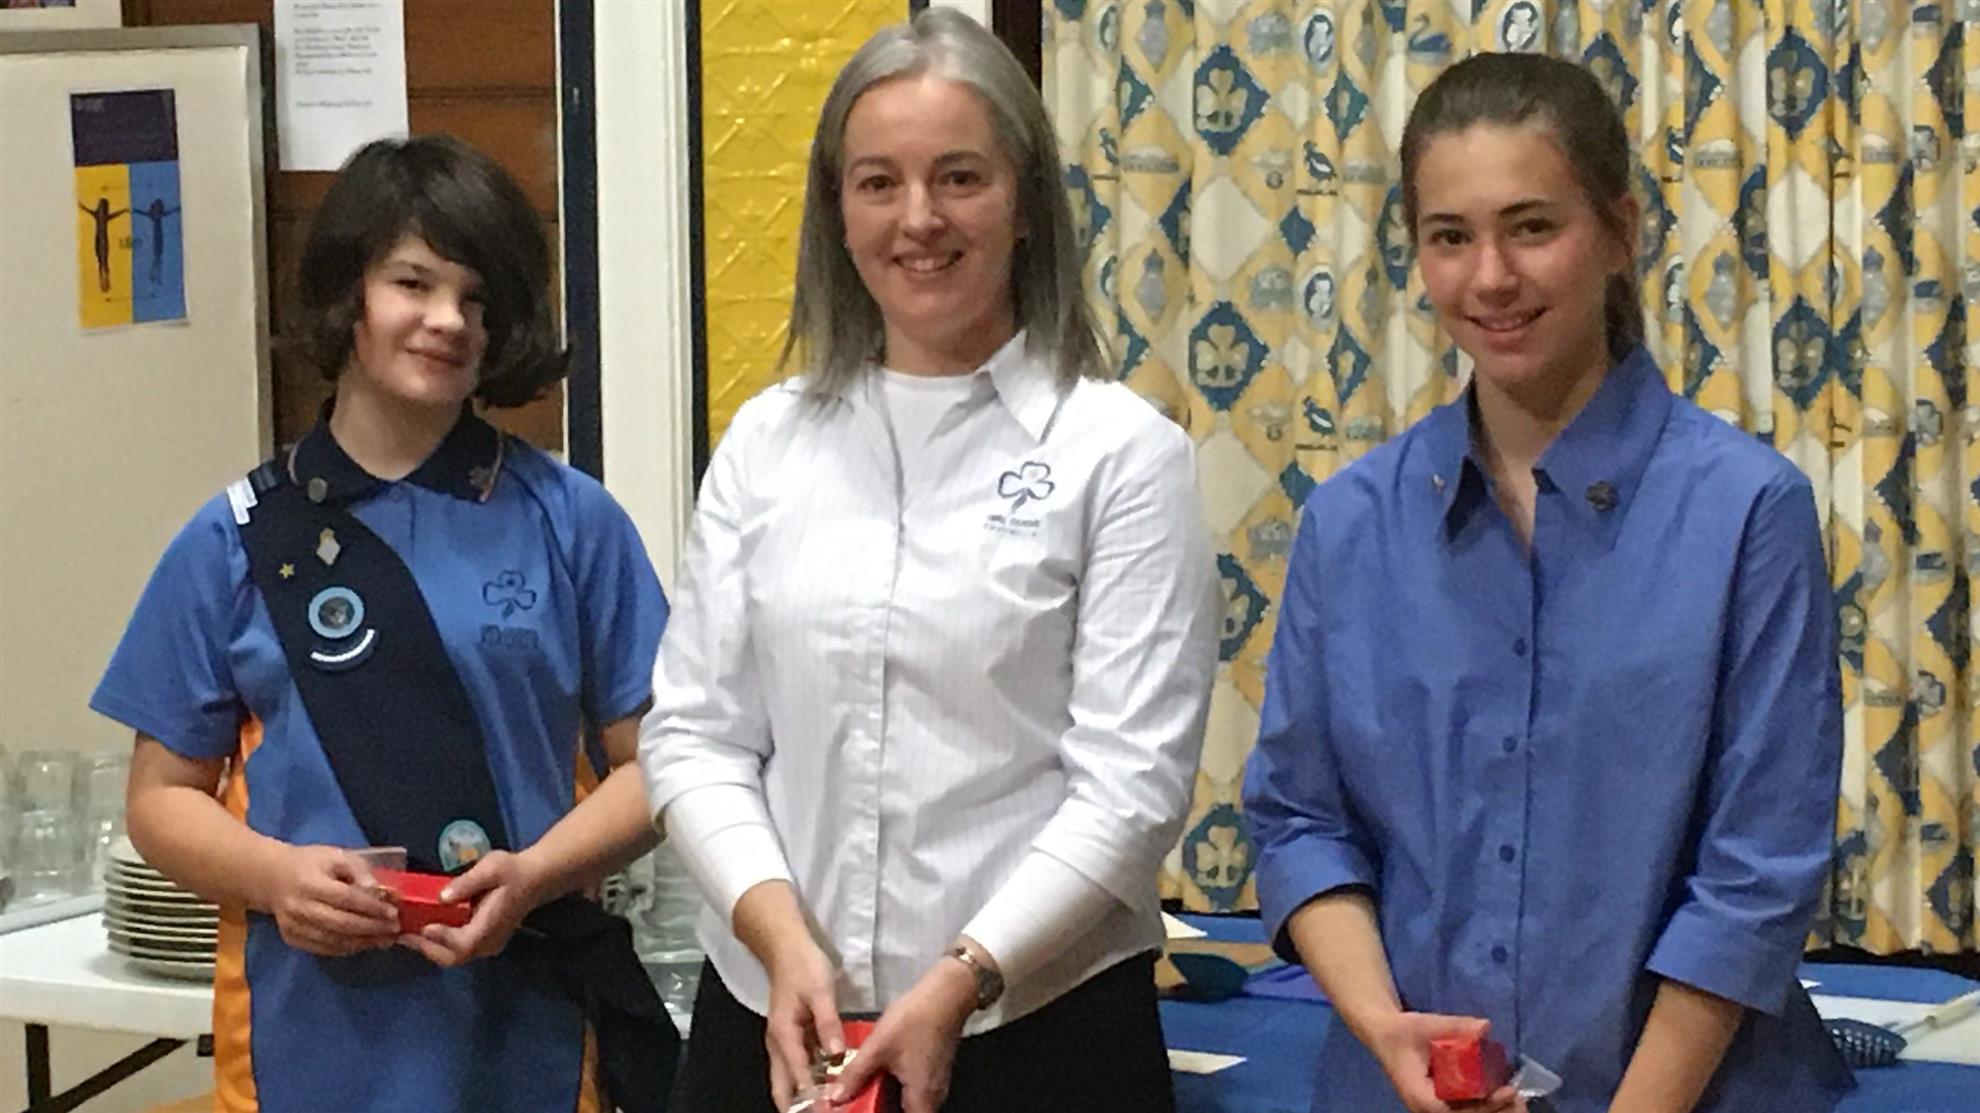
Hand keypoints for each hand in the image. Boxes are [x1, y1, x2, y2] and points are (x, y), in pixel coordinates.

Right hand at [261, 845, 399, 956]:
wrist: (271, 877)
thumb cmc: (310, 863)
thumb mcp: (335, 856)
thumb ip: (359, 870)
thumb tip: (379, 891)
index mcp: (310, 882)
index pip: (346, 898)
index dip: (371, 907)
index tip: (393, 912)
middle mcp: (299, 907)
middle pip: (340, 923)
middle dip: (371, 928)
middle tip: (394, 929)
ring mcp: (293, 926)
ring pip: (333, 940)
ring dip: (363, 942)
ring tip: (385, 940)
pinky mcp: (291, 938)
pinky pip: (323, 949)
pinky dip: (347, 948)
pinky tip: (365, 943)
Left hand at [397, 849, 545, 966]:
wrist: (535, 878)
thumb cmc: (513, 871)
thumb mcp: (492, 868)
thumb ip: (467, 883)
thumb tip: (443, 896)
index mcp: (490, 926)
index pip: (463, 943)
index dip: (440, 939)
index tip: (421, 926)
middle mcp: (488, 942)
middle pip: (453, 957)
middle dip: (426, 948)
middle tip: (402, 934)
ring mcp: (486, 945)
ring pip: (454, 957)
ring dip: (429, 948)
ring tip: (406, 933)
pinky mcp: (483, 941)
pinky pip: (458, 950)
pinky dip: (438, 944)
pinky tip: (424, 930)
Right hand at [763, 937, 845, 1110]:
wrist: (786, 948)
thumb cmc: (803, 967)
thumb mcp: (820, 991)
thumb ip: (828, 1023)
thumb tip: (836, 1053)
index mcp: (783, 1035)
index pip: (798, 1076)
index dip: (811, 1098)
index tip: (826, 1112)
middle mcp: (778, 1044)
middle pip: (783, 1088)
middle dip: (799, 1107)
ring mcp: (783, 1043)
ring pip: (788, 1080)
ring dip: (803, 1097)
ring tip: (827, 1107)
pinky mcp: (791, 1038)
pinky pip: (797, 1067)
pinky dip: (808, 1081)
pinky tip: (828, 1086)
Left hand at [828, 957, 975, 1112]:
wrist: (946, 994)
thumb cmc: (914, 1021)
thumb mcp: (878, 1047)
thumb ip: (855, 1075)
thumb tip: (834, 1098)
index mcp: (921, 1098)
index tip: (858, 1109)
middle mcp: (933, 1097)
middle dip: (878, 1107)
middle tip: (856, 1097)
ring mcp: (935, 1083)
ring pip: (908, 1102)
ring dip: (885, 1098)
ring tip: (862, 1087)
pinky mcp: (934, 1070)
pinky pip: (913, 1089)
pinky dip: (894, 1086)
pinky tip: (879, 1072)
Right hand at [1364, 1012, 1522, 1112]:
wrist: (1385, 1035)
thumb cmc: (1402, 1032)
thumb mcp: (1425, 1025)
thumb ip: (1455, 1025)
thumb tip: (1486, 1026)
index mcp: (1419, 1095)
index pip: (1450, 1110)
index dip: (1481, 1106)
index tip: (1505, 1092)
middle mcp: (1426, 1108)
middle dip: (1493, 1112)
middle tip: (1519, 1099)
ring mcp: (1435, 1107)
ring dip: (1492, 1110)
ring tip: (1517, 1100)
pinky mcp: (1442, 1102)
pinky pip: (1466, 1109)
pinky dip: (1486, 1104)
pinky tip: (1504, 1094)